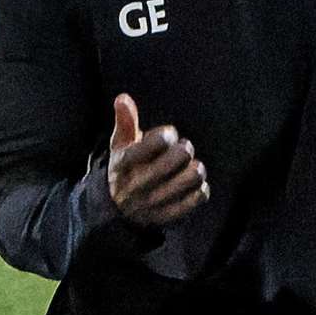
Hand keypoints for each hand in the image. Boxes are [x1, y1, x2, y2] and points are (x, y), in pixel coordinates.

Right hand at [107, 94, 208, 226]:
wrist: (116, 209)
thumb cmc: (125, 167)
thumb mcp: (120, 144)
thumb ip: (124, 121)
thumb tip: (123, 98)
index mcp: (124, 162)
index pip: (156, 142)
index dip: (167, 134)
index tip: (167, 135)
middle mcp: (138, 183)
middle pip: (178, 157)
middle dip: (184, 149)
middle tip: (182, 149)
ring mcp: (153, 202)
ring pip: (191, 178)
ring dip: (196, 168)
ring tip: (191, 166)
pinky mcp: (166, 216)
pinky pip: (195, 200)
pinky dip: (200, 189)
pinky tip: (194, 184)